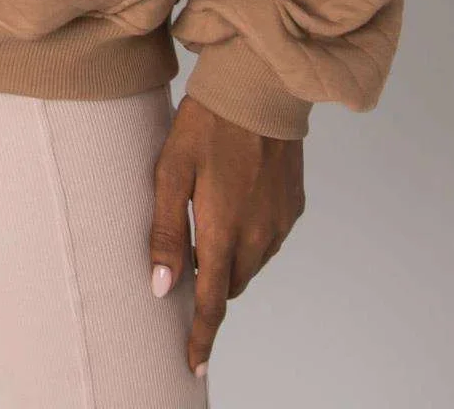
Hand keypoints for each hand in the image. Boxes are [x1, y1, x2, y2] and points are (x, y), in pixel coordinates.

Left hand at [148, 93, 304, 377]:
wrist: (258, 88)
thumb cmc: (206, 125)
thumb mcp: (171, 171)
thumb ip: (165, 231)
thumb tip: (160, 287)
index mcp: (224, 233)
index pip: (212, 303)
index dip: (201, 337)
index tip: (193, 365)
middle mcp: (258, 238)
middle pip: (229, 284)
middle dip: (209, 285)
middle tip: (184, 260)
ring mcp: (280, 223)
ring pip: (250, 263)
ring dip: (229, 259)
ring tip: (207, 222)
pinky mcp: (293, 206)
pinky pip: (269, 239)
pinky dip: (250, 236)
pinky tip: (235, 203)